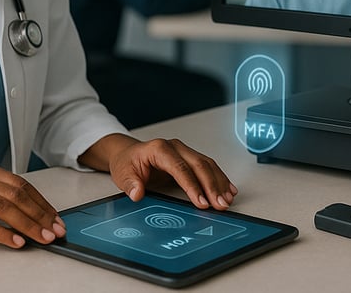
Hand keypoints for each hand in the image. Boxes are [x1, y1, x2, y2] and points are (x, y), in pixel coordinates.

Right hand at [0, 160, 65, 248]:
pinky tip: (16, 242)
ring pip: (4, 208)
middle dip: (41, 215)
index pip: (21, 185)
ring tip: (42, 238)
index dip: (42, 203)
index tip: (55, 217)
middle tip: (55, 230)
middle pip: (17, 196)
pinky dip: (3, 234)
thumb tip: (26, 210)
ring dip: (28, 225)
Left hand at [83, 134, 236, 209]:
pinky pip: (208, 166)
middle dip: (212, 186)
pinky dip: (219, 178)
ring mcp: (184, 151)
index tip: (201, 202)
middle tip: (220, 204)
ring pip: (207, 165)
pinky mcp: (190, 158)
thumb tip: (137, 193)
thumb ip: (130, 184)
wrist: (128, 153)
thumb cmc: (127, 163)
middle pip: (199, 165)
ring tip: (226, 200)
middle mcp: (175, 147)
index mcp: (160, 149)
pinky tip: (228, 189)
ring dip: (219, 183)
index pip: (180, 168)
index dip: (193, 186)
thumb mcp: (122, 173)